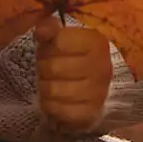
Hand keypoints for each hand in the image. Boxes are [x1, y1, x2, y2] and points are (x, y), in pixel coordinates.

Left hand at [34, 17, 110, 133]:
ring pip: (52, 90)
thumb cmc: (73, 58)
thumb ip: (49, 28)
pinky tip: (56, 99)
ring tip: (51, 83)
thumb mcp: (62, 37)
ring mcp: (98, 92)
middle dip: (43, 68)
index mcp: (96, 42)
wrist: (93, 88)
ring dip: (44, 87)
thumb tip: (40, 31)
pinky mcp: (90, 113)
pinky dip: (50, 105)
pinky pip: (56, 109)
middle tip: (47, 69)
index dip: (47, 46)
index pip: (58, 42)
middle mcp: (102, 67)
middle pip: (53, 67)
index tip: (50, 50)